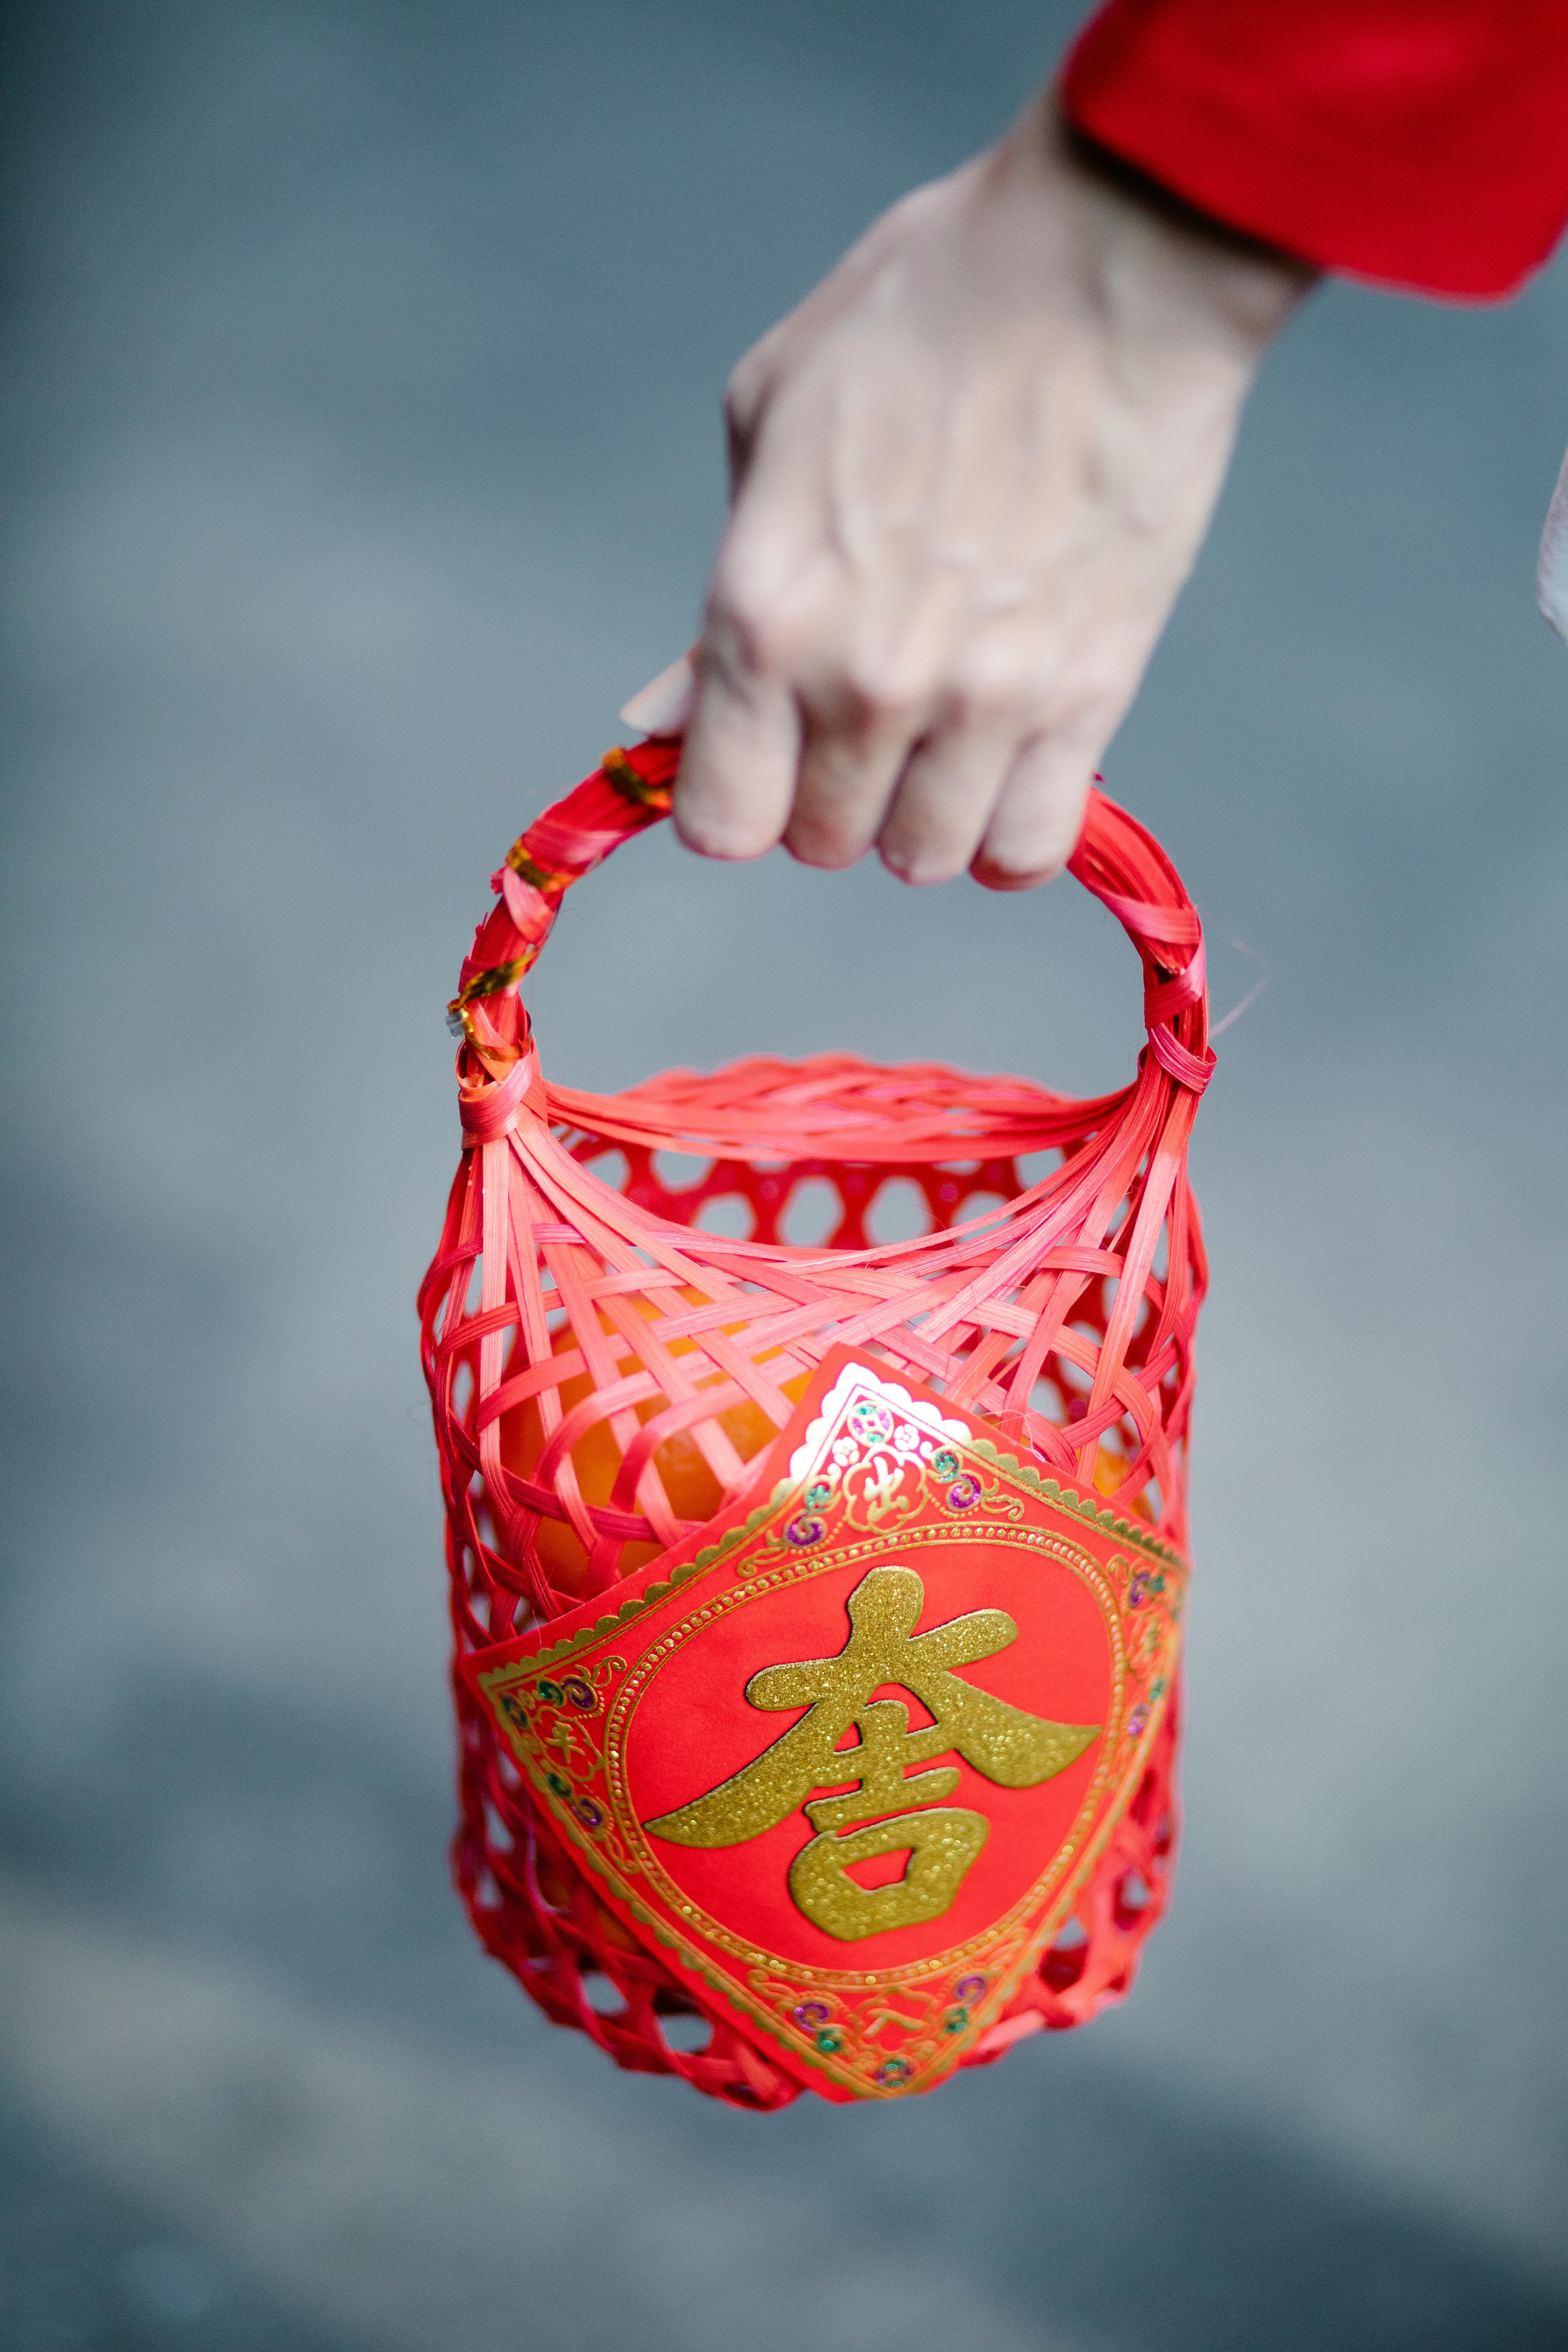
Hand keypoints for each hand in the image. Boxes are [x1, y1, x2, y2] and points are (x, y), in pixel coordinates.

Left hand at [646, 97, 1310, 889]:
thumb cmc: (926, 313)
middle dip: (831, 796)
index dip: (736, 800)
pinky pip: (1029, 848)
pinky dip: (1013, 833)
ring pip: (927, 857)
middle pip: (825, 843)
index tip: (761, 760)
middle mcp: (865, 681)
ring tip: (943, 740)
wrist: (1103, 269)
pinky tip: (1008, 774)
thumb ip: (721, 600)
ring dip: (924, 814)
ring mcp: (981, 701)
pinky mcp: (1084, 698)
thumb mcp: (769, 425)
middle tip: (862, 721)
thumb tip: (670, 718)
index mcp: (767, 612)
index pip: (724, 820)